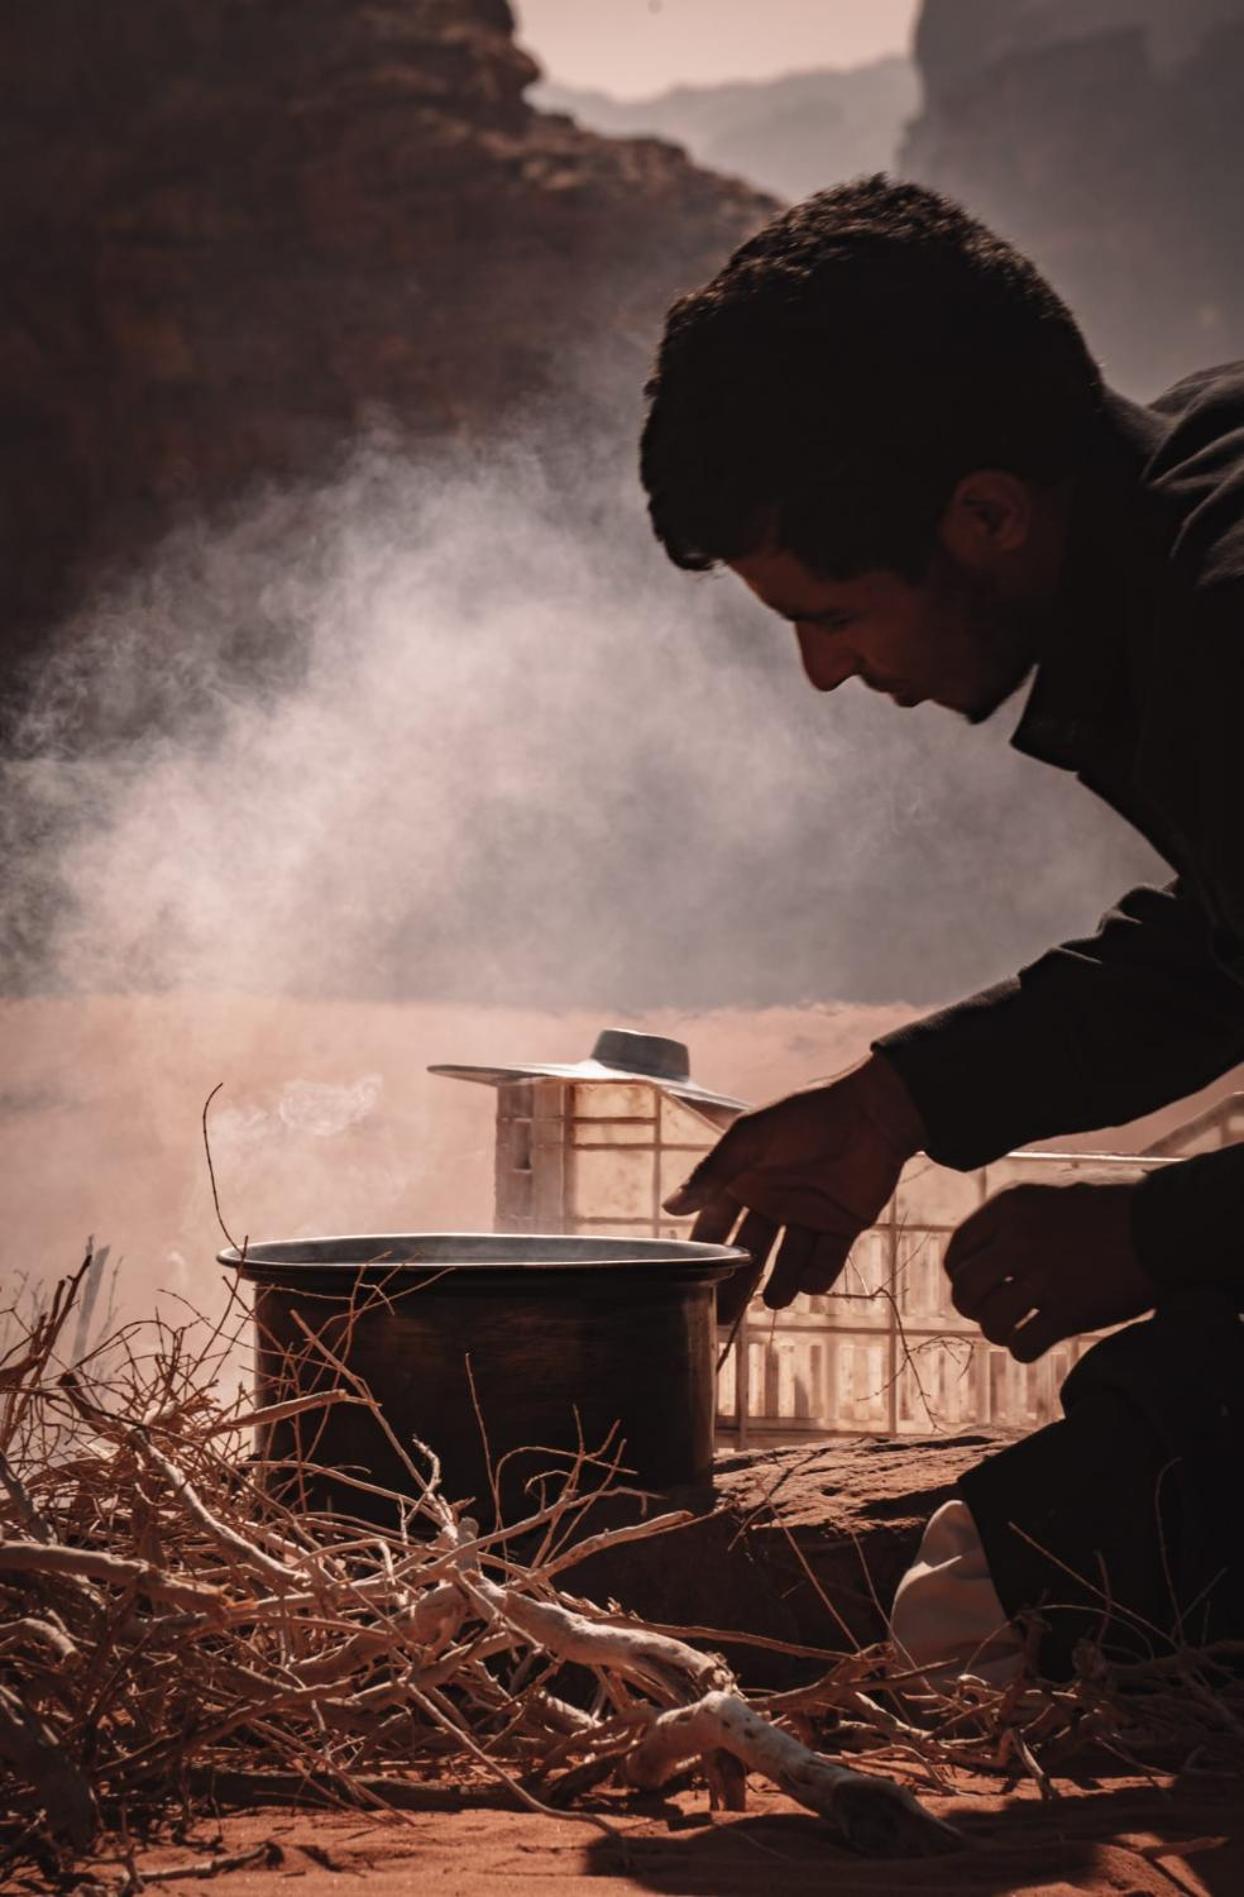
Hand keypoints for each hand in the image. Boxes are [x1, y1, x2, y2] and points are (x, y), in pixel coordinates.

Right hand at [664, 1055, 924, 1315]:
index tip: (688, 1280)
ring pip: (788, 1260)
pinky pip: (826, 1259)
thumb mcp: (750, 1138)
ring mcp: (808, 1216)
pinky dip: (817, 1275)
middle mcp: (774, 1202)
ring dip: (781, 1283)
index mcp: (746, 1181)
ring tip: (774, 1301)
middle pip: (750, 1252)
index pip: (717, 1223)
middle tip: (724, 1318)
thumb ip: (713, 1172)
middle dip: (738, 1284)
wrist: (870, 1113)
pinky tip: (807, 1284)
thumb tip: (670, 1207)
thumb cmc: (803, 1116)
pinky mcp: (842, 1226)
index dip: (705, 1250)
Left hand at [944, 1180, 1156, 1360]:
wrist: (1166, 1222)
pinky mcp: (1070, 1311)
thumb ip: (1019, 1212)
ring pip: (990, 1321)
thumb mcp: (1055, 1188)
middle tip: (993, 1312)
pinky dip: (1024, 1350)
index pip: (957, 1252)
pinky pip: (1023, 1345)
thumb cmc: (1118, 1202)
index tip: (978, 1286)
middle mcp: (1018, 1240)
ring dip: (999, 1331)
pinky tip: (1036, 1343)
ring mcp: (1043, 1277)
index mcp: (1010, 1206)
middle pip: (965, 1289)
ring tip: (1015, 1330)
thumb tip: (992, 1240)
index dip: (961, 1276)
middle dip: (973, 1307)